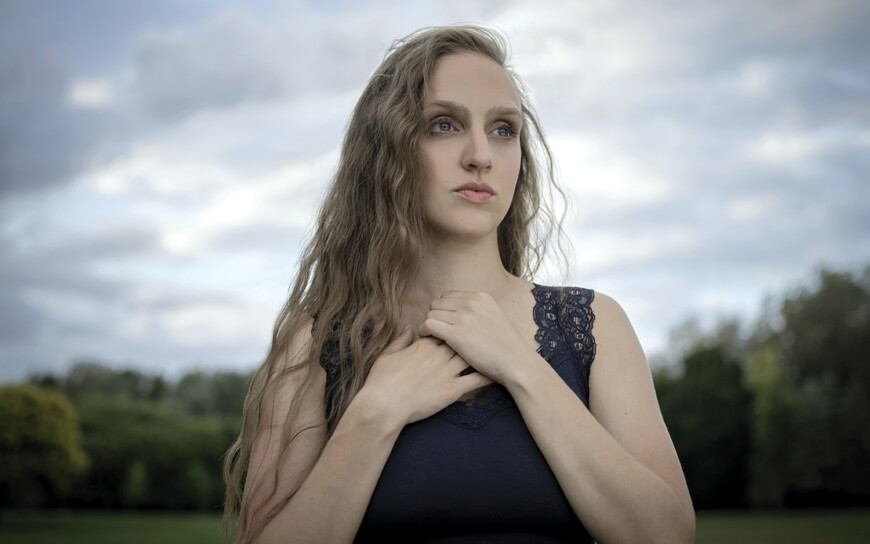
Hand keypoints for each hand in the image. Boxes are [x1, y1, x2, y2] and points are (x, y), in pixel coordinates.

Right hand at [359, 326, 492, 426]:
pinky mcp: (452, 390)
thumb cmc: (382, 381)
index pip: (446, 331)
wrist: (384, 404)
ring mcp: (447, 371)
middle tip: (485, 339)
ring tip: (496, 354)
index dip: (454, 330)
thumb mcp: (387, 355)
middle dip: (473, 339)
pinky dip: (488, 376)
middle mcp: (439, 355)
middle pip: (463, 341)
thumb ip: (400, 339)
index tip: (462, 330)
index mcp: (424, 345)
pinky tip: (498, 373)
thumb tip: (409, 327)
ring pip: (472, 357)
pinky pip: (475, 380)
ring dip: (484, 354)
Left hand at [418, 291, 538, 384]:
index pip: (447, 295)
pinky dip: (424, 331)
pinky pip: (429, 325)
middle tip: (435, 330)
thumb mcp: (495, 316)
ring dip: (429, 325)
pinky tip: (428, 339)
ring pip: (431, 314)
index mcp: (480, 297)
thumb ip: (478, 310)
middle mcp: (472, 303)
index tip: (443, 321)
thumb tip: (461, 310)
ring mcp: (464, 318)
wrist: (516, 362)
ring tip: (431, 336)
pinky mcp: (457, 334)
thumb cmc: (507, 345)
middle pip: (437, 303)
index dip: (442, 309)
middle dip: (435, 316)